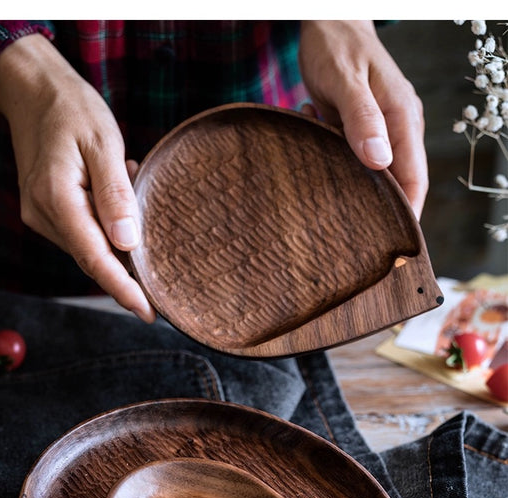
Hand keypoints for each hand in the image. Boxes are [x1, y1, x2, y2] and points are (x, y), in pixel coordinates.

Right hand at [0, 34, 154, 321]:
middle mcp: (44, 214)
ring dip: (118, 238)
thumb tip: (128, 242)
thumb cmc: (71, 109)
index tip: (148, 311)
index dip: (123, 290)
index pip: (95, 259)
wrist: (33, 89)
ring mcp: (41, 215)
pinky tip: (118, 191)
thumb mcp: (103, 143)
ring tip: (133, 190)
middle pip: (93, 260)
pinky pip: (83, 231)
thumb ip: (116, 193)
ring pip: (89, 247)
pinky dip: (107, 224)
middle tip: (162, 275)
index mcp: (57, 198)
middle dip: (127, 272)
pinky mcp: (47, 211)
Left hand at [299, 21, 427, 218]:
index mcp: (402, 117)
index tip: (393, 244)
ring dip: (342, 172)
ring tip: (319, 161)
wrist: (327, 19)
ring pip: (370, 170)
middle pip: (395, 181)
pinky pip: (350, 154)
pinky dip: (330, 152)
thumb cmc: (336, 44)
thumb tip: (379, 162)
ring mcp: (382, 128)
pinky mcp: (362, 127)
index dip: (407, 214)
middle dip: (374, 205)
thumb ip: (361, 118)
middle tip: (347, 228)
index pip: (414, 178)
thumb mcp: (345, 79)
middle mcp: (398, 126)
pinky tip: (314, 128)